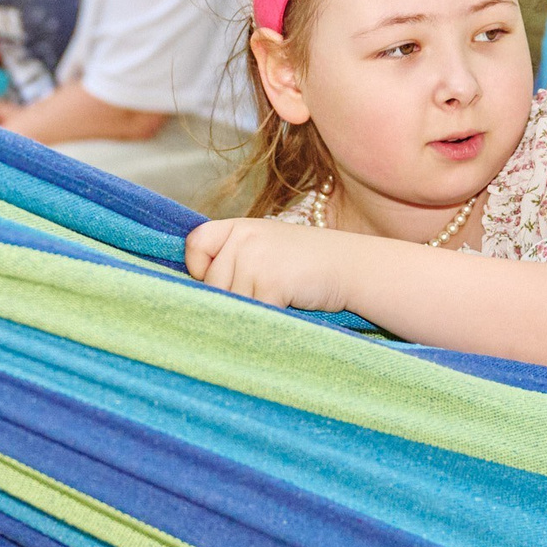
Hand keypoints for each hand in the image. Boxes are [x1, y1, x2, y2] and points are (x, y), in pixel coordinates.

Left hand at [183, 219, 358, 313]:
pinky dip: (264, 320)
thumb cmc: (306, 263)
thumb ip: (234, 259)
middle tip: (263, 295)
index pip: (196, 244)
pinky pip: (250, 313)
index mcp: (240, 226)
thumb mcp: (265, 247)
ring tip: (276, 300)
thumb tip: (198, 293)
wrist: (350, 267)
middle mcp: (244, 238)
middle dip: (230, 298)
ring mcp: (255, 260)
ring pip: (229, 302)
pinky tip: (284, 309)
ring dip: (248, 311)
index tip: (217, 280)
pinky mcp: (269, 284)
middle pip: (210, 283)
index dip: (199, 268)